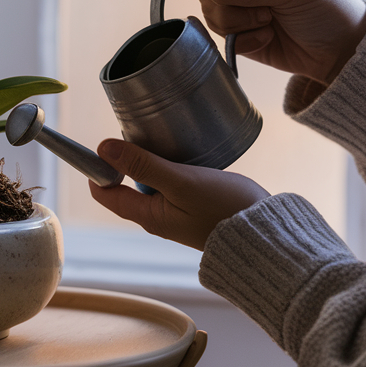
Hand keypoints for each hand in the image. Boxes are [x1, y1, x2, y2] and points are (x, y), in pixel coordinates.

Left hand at [91, 139, 268, 250]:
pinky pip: (170, 182)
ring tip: (163, 139)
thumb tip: (103, 148)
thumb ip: (142, 164)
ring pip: (150, 180)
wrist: (267, 234)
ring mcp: (176, 212)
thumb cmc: (224, 210)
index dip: (97, 167)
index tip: (104, 141)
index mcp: (148, 216)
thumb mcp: (180, 182)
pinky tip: (182, 151)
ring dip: (150, 159)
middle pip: (126, 184)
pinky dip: (169, 165)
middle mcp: (158, 217)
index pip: (105, 192)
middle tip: (140, 132)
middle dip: (126, 159)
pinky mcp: (194, 205)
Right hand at [179, 0, 365, 85]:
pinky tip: (267, 36)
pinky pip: (220, 35)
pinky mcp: (236, 28)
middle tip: (262, 10)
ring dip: (239, 23)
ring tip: (270, 22)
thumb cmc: (328, 6)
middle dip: (227, 3)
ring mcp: (237, 1)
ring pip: (210, 12)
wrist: (340, 49)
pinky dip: (244, 40)